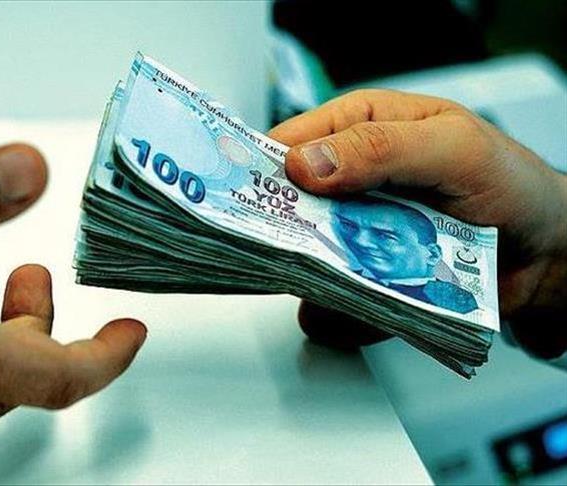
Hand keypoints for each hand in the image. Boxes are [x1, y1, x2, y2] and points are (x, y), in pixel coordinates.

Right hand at [268, 89, 566, 355]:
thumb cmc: (510, 185)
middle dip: (287, 234)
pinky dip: (340, 314)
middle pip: (286, 207)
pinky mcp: (362, 275)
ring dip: (316, 279)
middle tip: (295, 252)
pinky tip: (365, 310)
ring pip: (302, 259)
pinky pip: (331, 300)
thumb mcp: (454, 149)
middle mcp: (348, 179)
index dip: (263, 169)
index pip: (289, 144)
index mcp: (359, 128)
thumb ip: (382, 149)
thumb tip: (307, 163)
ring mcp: (353, 230)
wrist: (545, 254)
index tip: (245, 198)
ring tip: (350, 284)